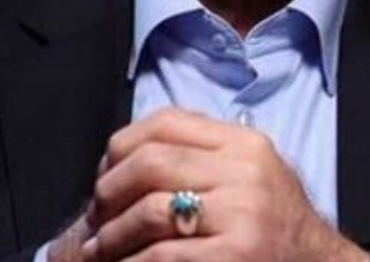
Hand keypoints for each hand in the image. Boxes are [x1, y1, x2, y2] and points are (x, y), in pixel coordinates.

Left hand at [57, 107, 368, 261]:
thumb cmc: (273, 225)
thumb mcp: (250, 174)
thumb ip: (201, 154)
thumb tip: (122, 156)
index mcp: (244, 144)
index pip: (166, 122)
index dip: (121, 146)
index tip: (105, 174)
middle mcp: (246, 172)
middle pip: (150, 163)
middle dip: (109, 192)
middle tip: (96, 217)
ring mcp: (242, 215)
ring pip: (149, 211)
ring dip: (112, 235)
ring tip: (101, 249)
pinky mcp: (234, 255)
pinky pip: (161, 254)